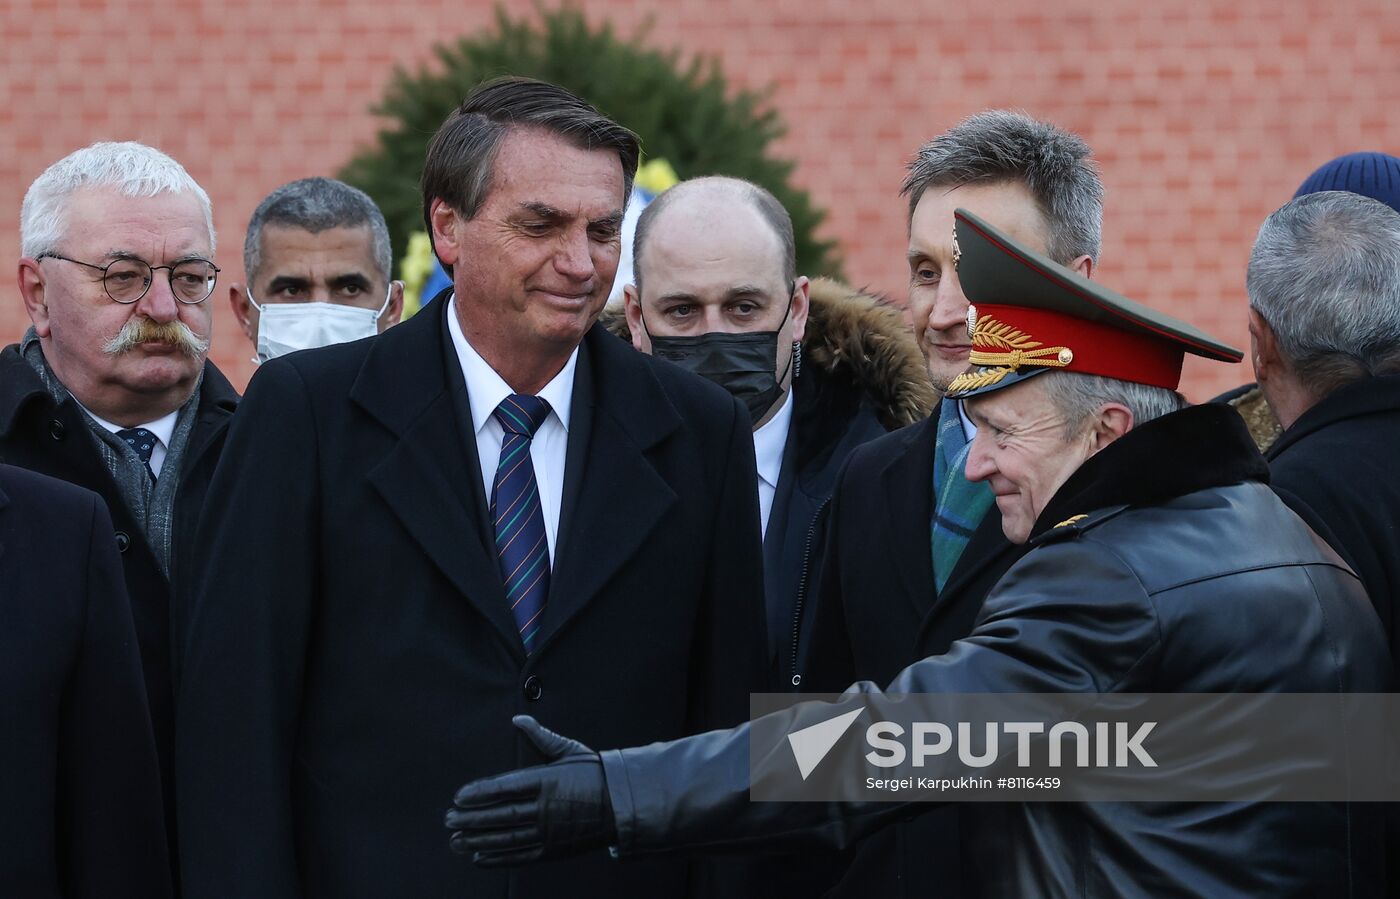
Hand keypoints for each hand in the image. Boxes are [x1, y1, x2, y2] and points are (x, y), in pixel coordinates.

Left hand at [446, 715, 615, 866]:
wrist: (624, 804)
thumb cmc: (596, 773)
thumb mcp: (570, 750)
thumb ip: (541, 736)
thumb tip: (519, 718)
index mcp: (548, 780)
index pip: (506, 787)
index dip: (480, 792)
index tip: (459, 796)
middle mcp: (547, 808)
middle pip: (502, 815)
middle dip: (471, 818)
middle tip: (449, 819)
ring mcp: (550, 832)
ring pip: (507, 838)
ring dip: (478, 840)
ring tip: (455, 840)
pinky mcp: (554, 850)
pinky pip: (521, 856)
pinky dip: (498, 858)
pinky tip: (479, 856)